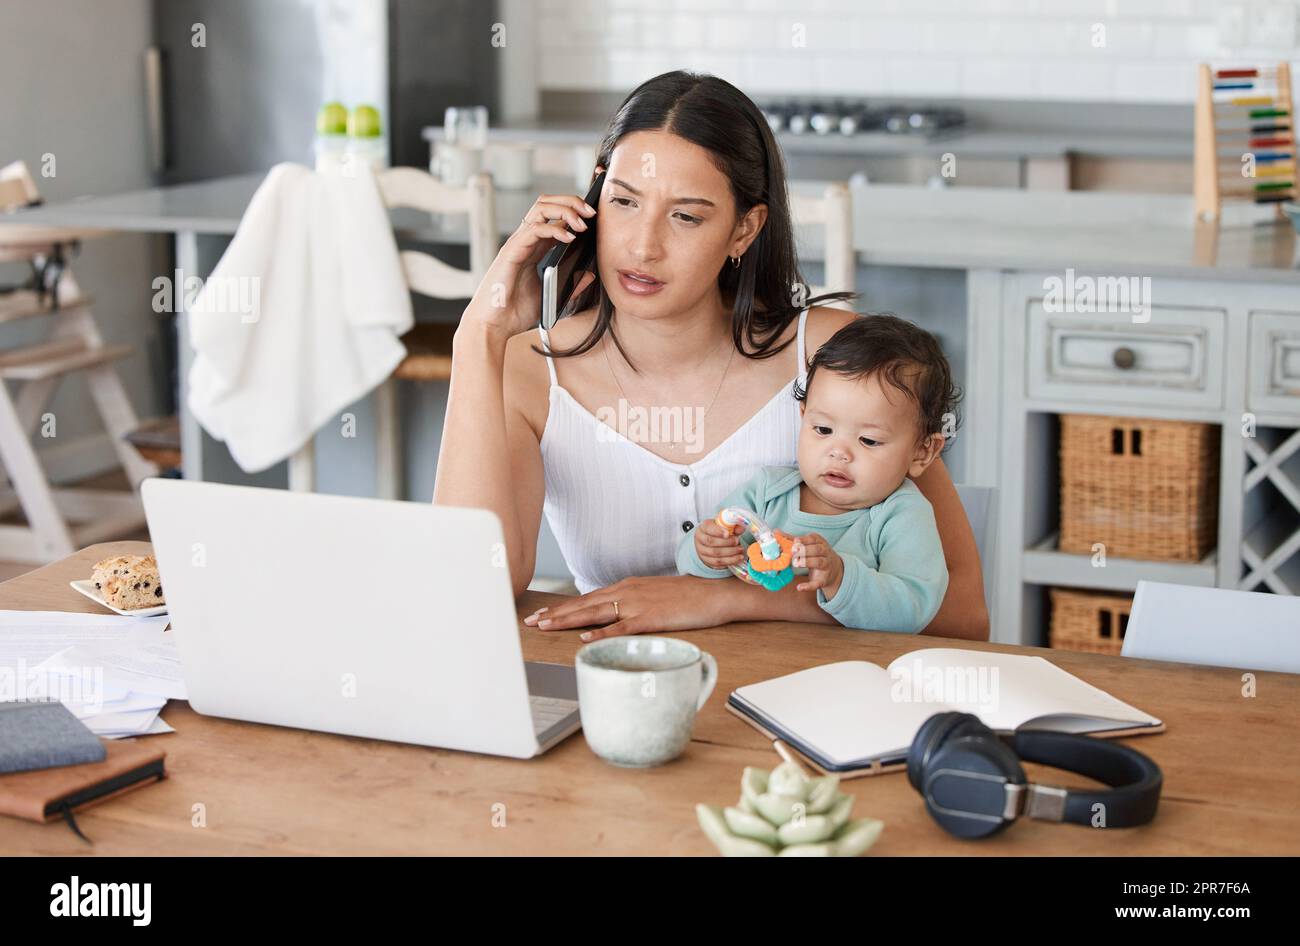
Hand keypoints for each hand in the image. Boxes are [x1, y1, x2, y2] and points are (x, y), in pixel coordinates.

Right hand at [460, 170, 602, 339]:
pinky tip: (569, 238)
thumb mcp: (552, 298)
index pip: (553, 215)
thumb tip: (590, 274)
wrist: (494, 326)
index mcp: (535, 248)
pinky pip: (534, 229)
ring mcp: (518, 244)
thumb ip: (571, 286)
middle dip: (572, 201)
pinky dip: (554, 229)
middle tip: (591, 213)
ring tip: (583, 222)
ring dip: (565, 209)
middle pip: (547, 203)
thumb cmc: (516, 312)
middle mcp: (526, 241)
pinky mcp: (512, 252)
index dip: (573, 207)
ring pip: (540, 208)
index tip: (594, 213)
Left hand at [521, 575, 730, 640]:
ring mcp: (637, 604)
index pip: (588, 597)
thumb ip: (632, 602)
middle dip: (555, 613)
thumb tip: (615, 615)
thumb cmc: (686, 597)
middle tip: (531, 621)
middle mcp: (626, 592)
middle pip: (584, 603)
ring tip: (546, 627)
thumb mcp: (653, 595)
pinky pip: (621, 628)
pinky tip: (585, 640)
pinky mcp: (650, 618)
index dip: (563, 606)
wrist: (713, 593)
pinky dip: (601, 633)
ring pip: (595, 613)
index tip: (542, 613)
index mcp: (626, 586)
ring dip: (568, 620)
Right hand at [695, 518, 744, 570]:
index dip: (718, 531)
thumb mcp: (725, 525)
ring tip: (740, 550)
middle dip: (727, 542)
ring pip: (715, 554)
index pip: (709, 529)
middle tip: (737, 541)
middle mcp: (700, 539)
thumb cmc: (719, 531)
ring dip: (730, 553)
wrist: (711, 540)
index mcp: (703, 527)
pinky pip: (717, 563)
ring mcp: (701, 551)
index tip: (728, 533)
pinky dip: (729, 561)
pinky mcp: (706, 561)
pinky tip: (737, 558)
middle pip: (711, 542)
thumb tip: (741, 528)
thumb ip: (733, 526)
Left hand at [792, 532, 843, 597]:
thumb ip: (792, 540)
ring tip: (796, 563)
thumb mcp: (808, 545)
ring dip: (807, 562)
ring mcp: (826, 566)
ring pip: (819, 562)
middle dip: (805, 550)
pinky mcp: (823, 580)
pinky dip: (808, 586)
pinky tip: (799, 587)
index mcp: (820, 543)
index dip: (803, 541)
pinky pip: (817, 583)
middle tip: (794, 552)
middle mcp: (825, 553)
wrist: (835, 570)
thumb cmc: (817, 554)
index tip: (795, 542)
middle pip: (817, 550)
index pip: (813, 539)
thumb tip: (777, 532)